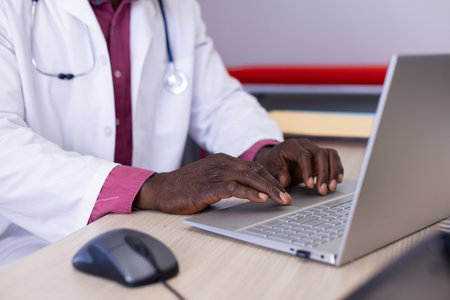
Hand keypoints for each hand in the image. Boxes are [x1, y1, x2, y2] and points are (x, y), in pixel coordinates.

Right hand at [134, 153, 291, 213]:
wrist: (162, 189)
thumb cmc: (185, 187)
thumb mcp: (210, 179)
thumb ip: (228, 182)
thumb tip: (249, 192)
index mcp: (223, 160)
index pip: (253, 167)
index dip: (270, 178)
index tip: (283, 189)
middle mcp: (221, 163)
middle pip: (255, 171)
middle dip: (275, 184)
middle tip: (288, 196)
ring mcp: (215, 173)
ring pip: (249, 178)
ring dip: (268, 189)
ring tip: (282, 199)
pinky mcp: (209, 185)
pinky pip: (234, 187)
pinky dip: (250, 193)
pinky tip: (261, 199)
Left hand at [254, 138, 343, 194]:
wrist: (275, 158)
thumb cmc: (272, 164)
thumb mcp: (269, 170)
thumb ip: (276, 175)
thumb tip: (285, 179)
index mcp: (291, 146)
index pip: (304, 156)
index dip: (308, 170)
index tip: (310, 185)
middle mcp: (305, 144)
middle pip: (321, 154)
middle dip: (324, 173)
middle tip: (323, 190)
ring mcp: (314, 149)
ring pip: (330, 155)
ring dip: (334, 171)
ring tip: (332, 187)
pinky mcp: (320, 156)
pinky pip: (333, 158)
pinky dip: (337, 169)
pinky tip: (337, 180)